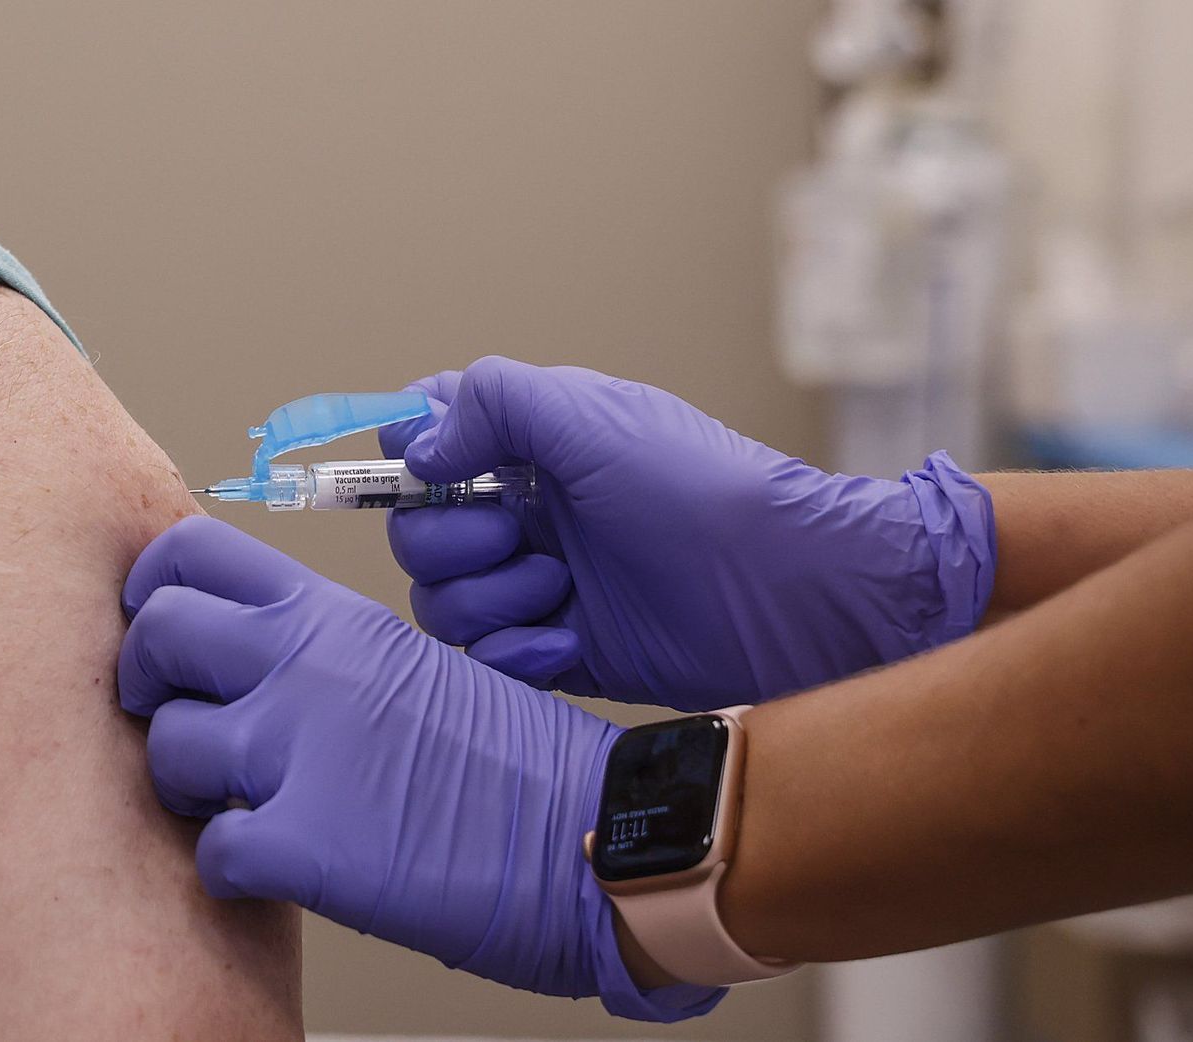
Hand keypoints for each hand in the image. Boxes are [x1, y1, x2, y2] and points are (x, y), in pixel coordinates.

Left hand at [117, 517, 721, 1021]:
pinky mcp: (303, 845)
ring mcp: (298, 750)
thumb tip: (242, 666)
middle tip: (184, 720)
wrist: (596, 834)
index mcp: (336, 617)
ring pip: (164, 747)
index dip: (154, 592)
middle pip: (154, 634)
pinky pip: (210, 852)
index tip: (161, 629)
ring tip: (243, 804)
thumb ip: (325, 655)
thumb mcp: (417, 666)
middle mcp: (306, 666)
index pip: (191, 556)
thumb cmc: (520, 764)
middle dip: (150, 685)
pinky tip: (281, 865)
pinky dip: (234, 869)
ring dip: (191, 787)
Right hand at [381, 356, 994, 707]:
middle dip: (453, 541)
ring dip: (490, 599)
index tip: (433, 470)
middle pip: (417, 533)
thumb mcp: (593, 415)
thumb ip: (493, 402)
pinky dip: (516, 654)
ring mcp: (538, 585)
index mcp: (529, 448)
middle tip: (517, 537)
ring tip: (561, 592)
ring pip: (442, 602)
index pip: (428, 442)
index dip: (411, 457)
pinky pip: (486, 660)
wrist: (781, 592)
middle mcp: (525, 514)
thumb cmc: (698, 490)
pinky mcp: (557, 652)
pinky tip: (568, 642)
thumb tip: (421, 447)